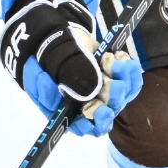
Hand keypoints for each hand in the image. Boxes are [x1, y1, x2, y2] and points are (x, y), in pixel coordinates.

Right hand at [0, 0, 142, 135]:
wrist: (50, 40)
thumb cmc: (40, 63)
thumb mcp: (38, 73)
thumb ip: (47, 86)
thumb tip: (63, 98)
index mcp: (68, 112)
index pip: (85, 127)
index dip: (96, 123)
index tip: (103, 112)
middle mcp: (89, 105)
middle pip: (108, 111)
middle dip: (113, 98)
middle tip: (115, 84)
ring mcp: (103, 91)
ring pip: (123, 95)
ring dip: (124, 80)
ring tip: (115, 61)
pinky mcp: (113, 76)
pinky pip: (129, 79)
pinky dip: (129, 69)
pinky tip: (120, 57)